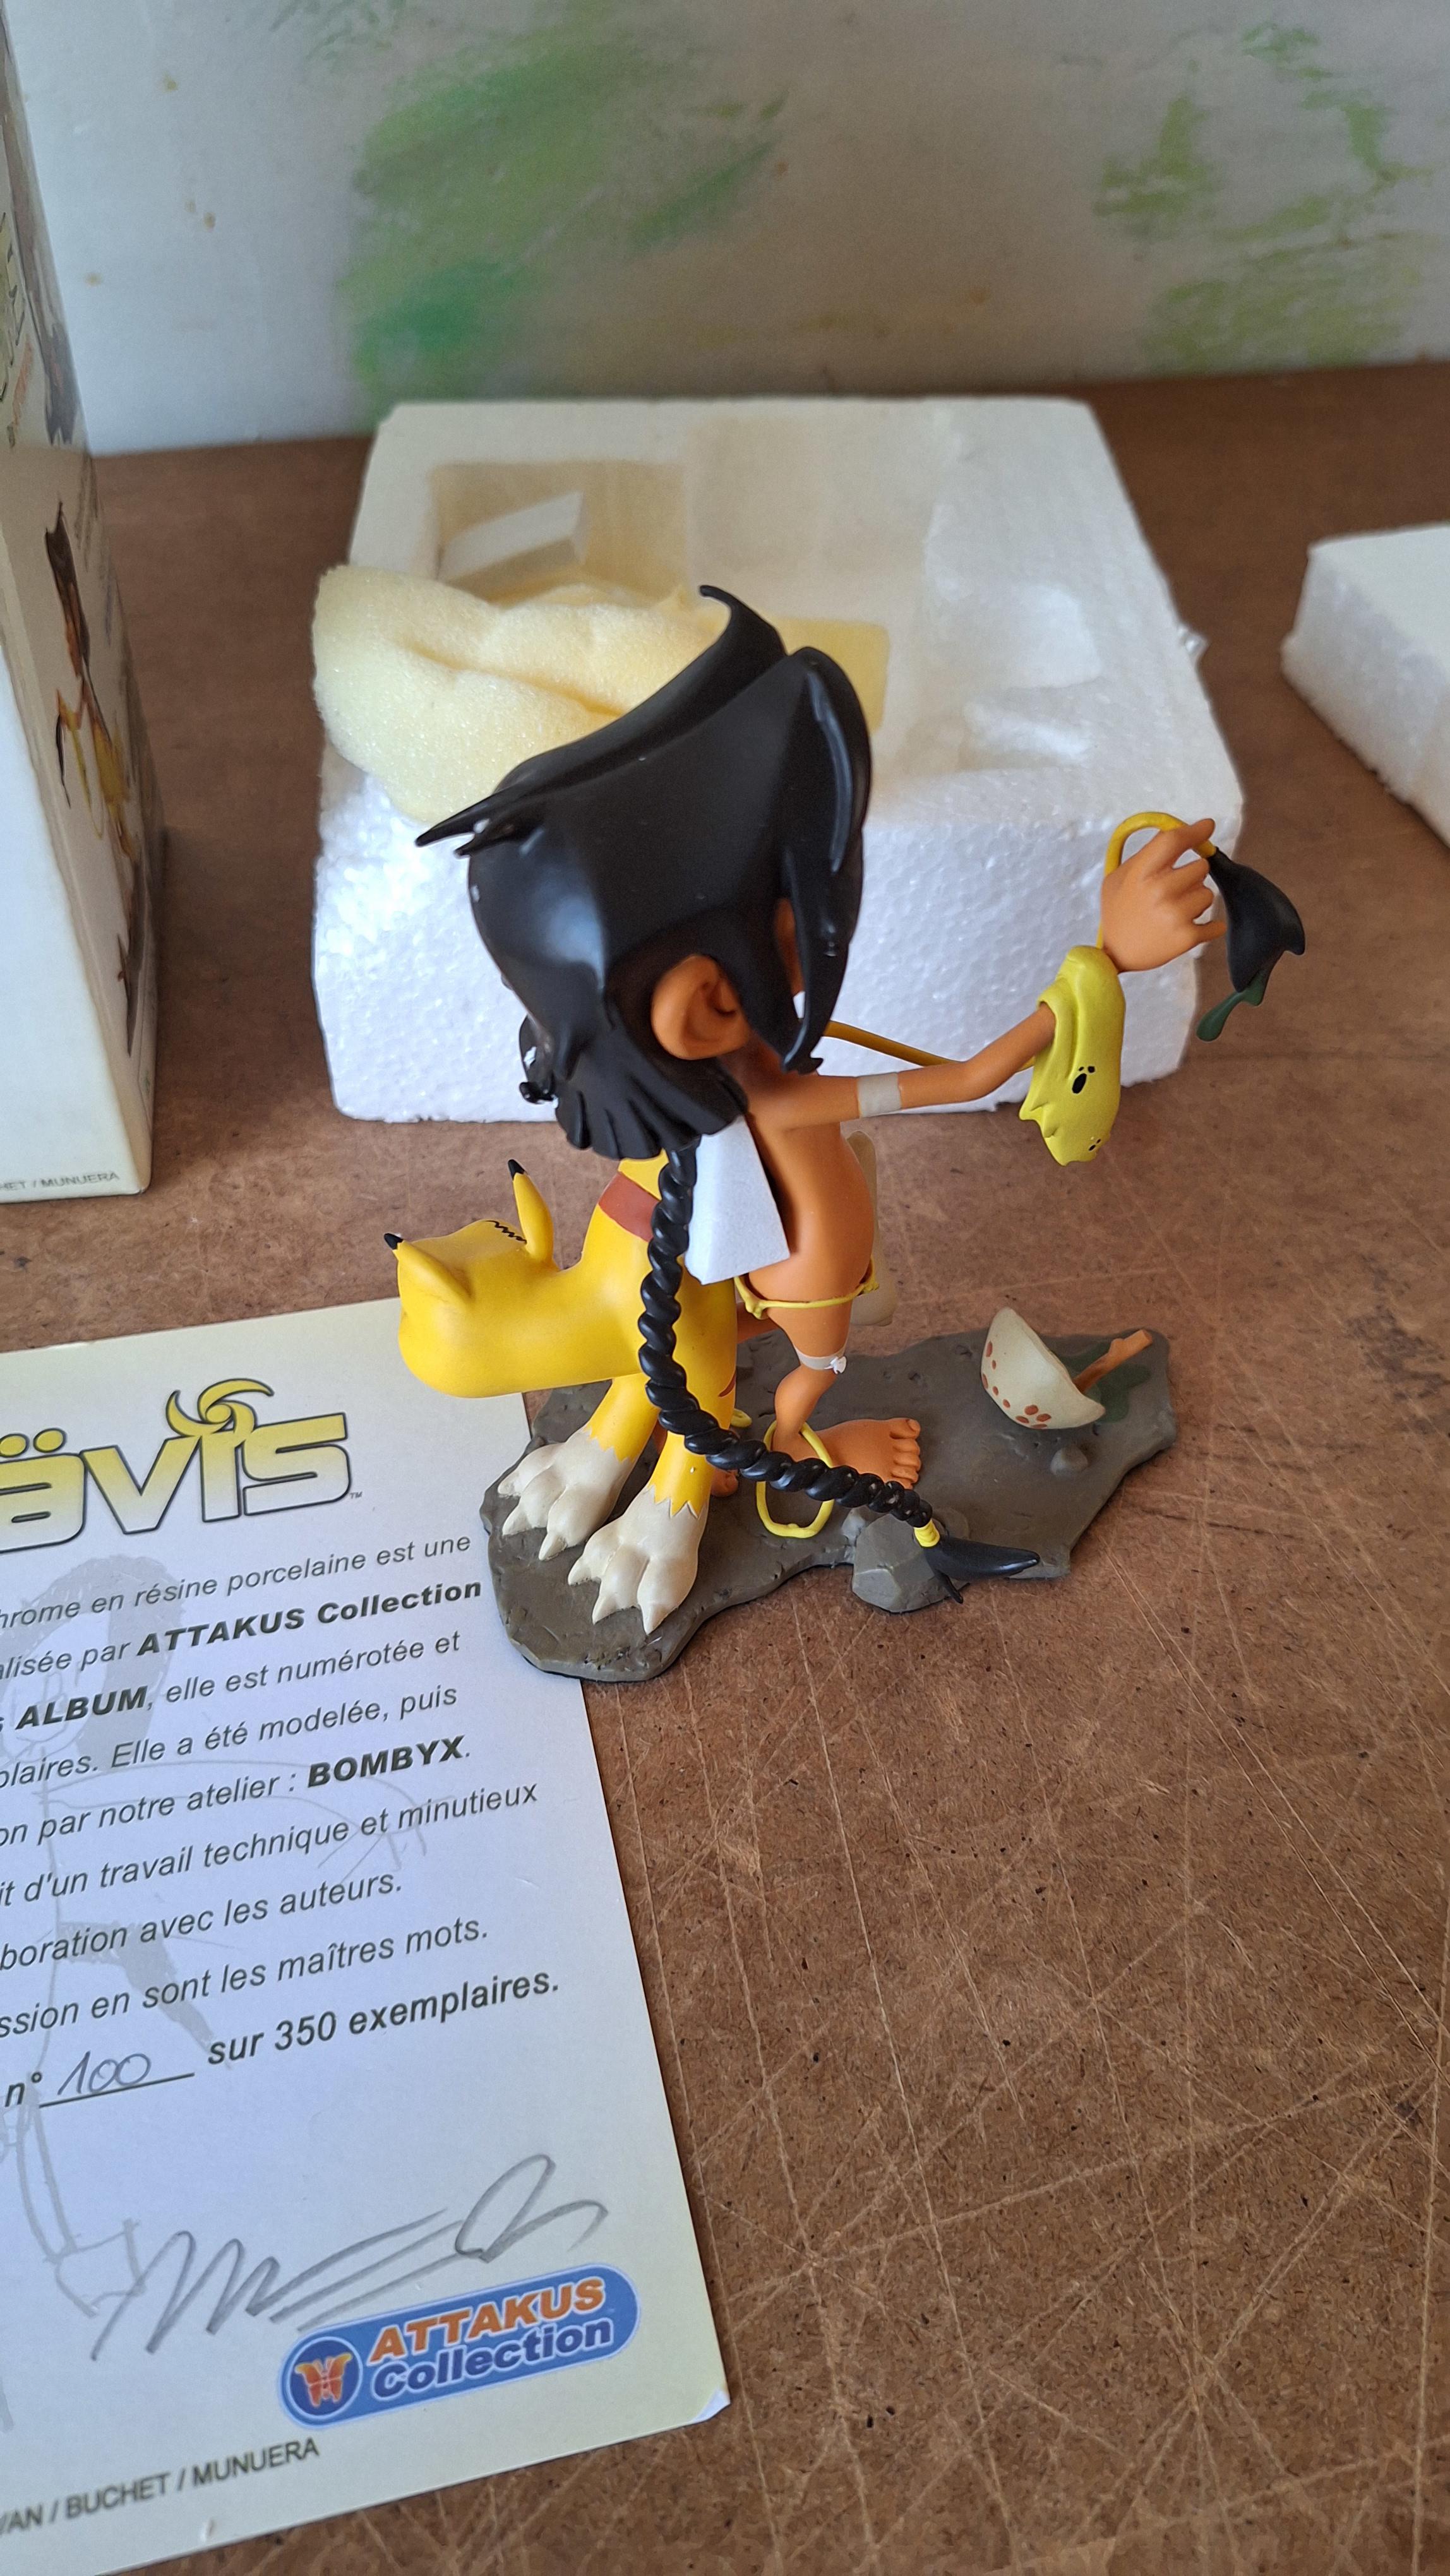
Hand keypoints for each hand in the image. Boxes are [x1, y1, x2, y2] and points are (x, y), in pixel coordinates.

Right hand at [1098, 817, 1226, 973]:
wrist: (1116, 955)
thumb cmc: (1119, 912)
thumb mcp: (1119, 878)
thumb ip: (1146, 854)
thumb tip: (1176, 829)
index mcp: (1141, 873)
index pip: (1174, 841)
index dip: (1194, 831)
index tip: (1207, 827)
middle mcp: (1159, 891)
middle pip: (1200, 867)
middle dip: (1192, 876)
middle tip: (1175, 890)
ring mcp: (1175, 914)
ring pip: (1208, 894)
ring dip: (1196, 901)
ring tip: (1176, 912)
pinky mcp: (1187, 937)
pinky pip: (1215, 924)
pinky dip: (1210, 926)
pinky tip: (1192, 927)